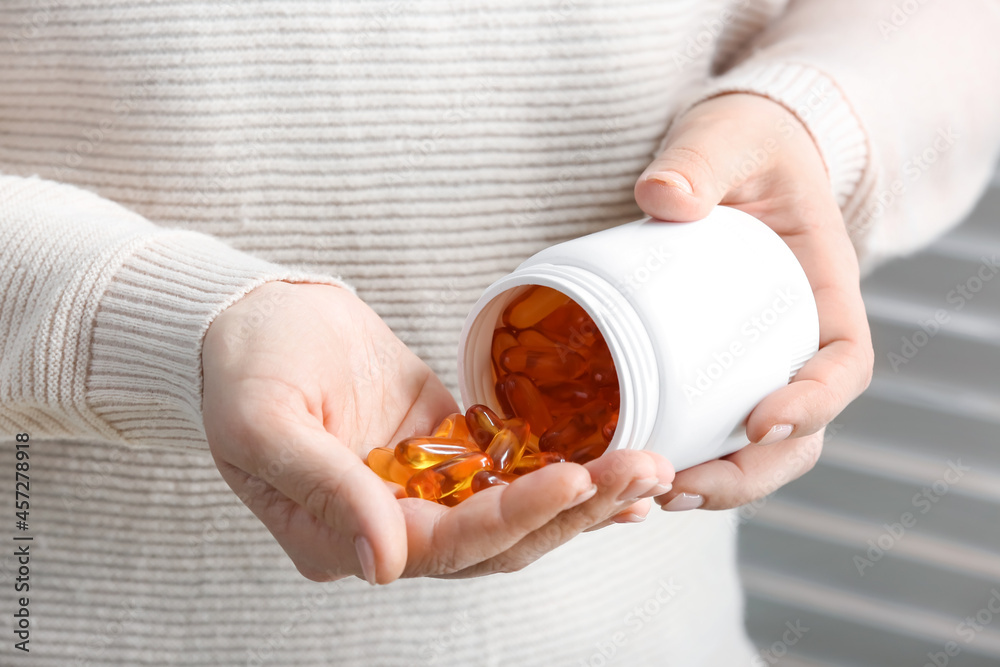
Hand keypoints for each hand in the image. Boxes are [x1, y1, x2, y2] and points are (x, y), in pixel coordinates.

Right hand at [202, 281, 673, 582]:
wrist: (251, 314)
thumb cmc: (243, 366)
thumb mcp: (264, 424)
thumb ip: (325, 492)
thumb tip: (383, 565)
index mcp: (339, 536)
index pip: (444, 546)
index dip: (514, 519)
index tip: (576, 480)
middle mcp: (388, 527)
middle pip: (496, 541)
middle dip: (573, 511)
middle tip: (644, 472)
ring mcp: (420, 490)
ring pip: (513, 511)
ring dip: (581, 495)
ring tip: (649, 468)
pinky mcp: (443, 448)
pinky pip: (509, 471)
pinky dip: (560, 473)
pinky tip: (613, 467)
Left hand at [633, 93, 873, 510]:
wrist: (725, 157)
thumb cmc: (743, 145)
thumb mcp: (730, 138)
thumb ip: (702, 158)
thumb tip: (663, 197)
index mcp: (823, 294)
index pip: (843, 365)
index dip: (814, 404)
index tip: (764, 423)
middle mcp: (794, 342)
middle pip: (796, 435)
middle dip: (748, 475)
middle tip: (684, 487)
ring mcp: (750, 363)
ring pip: (749, 448)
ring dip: (710, 485)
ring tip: (653, 497)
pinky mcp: (705, 369)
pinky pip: (702, 424)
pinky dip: (677, 456)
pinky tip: (631, 477)